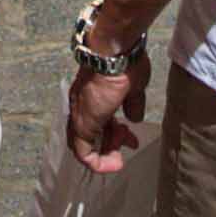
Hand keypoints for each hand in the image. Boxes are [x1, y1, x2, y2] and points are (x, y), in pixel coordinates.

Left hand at [67, 48, 151, 172]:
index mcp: (92, 96)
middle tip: (128, 145)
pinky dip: (98, 163)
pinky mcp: (83, 123)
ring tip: (122, 153)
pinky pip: (84, 153)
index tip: (128, 137)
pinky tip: (115, 163)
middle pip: (90, 136)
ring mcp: (81, 114)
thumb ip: (132, 105)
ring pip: (86, 146)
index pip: (95, 122)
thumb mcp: (134, 89)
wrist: (115, 53)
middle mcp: (82, 106)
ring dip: (107, 154)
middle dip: (111, 145)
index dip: (112, 134)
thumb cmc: (126, 64)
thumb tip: (134, 118)